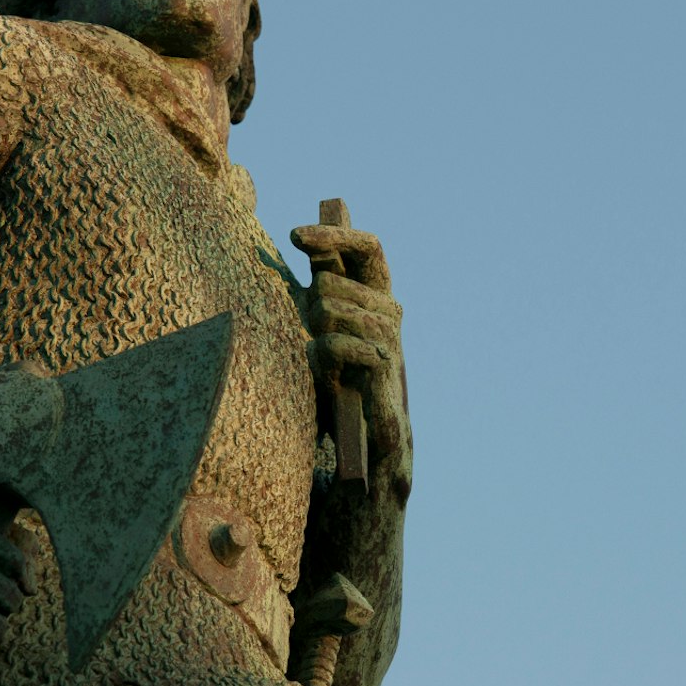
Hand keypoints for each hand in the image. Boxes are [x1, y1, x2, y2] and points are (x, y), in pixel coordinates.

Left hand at [288, 221, 411, 490]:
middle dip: (311, 306)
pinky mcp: (387, 373)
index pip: (367, 248)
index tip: (293, 234)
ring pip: (335, 308)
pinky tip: (322, 369)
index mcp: (376, 298)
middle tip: (313, 337)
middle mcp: (390, 315)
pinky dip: (326, 354)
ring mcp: (392, 343)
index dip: (333, 234)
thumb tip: (296, 244)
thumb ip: (317, 294)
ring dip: (316, 332)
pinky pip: (346, 344)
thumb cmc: (339, 388)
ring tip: (319, 361)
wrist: (365, 451)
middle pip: (335, 283)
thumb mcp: (321, 334)